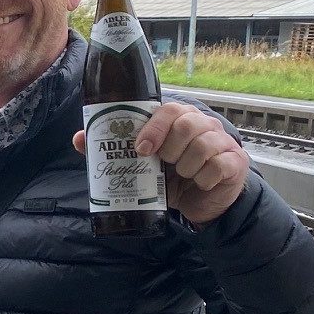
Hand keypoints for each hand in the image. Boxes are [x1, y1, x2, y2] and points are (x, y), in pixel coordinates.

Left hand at [72, 101, 250, 225]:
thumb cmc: (169, 178)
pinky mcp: (235, 162)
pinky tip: (199, 183)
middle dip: (170, 148)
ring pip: (204, 144)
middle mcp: (204, 125)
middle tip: (164, 164)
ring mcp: (222, 142)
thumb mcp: (141, 165)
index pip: (169, 109)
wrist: (199, 203)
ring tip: (182, 174)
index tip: (141, 148)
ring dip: (187, 165)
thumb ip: (113, 150)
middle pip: (188, 124)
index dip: (154, 128)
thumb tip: (78, 138)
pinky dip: (204, 177)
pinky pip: (219, 165)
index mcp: (179, 120)